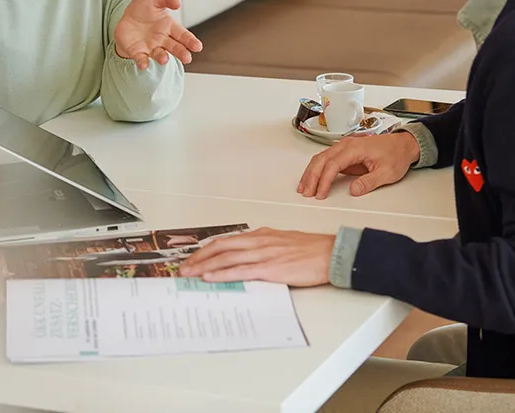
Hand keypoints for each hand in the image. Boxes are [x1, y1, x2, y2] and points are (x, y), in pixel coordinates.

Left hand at [114, 0, 202, 69]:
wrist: (125, 17)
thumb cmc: (143, 8)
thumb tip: (178, 2)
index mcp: (169, 26)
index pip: (183, 35)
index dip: (190, 41)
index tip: (198, 47)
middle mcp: (162, 39)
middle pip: (175, 47)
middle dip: (181, 53)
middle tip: (187, 58)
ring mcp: (150, 47)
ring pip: (159, 54)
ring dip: (162, 58)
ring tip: (164, 59)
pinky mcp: (137, 52)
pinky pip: (141, 58)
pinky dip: (143, 62)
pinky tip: (144, 65)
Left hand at [179, 228, 334, 285]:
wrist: (332, 253)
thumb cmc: (312, 250)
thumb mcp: (283, 242)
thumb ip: (264, 248)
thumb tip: (247, 258)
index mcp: (261, 235)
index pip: (227, 241)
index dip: (207, 250)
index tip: (193, 258)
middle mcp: (259, 241)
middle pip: (220, 248)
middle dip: (198, 258)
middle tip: (182, 269)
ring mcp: (264, 254)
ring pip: (226, 259)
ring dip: (204, 267)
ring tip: (188, 274)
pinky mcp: (271, 268)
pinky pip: (241, 271)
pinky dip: (222, 274)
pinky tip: (210, 278)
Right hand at [297, 131, 418, 199]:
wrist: (403, 145)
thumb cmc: (396, 155)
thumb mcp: (387, 172)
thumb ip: (369, 182)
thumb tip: (354, 191)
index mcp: (355, 148)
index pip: (333, 164)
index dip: (325, 180)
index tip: (320, 193)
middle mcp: (347, 145)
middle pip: (321, 160)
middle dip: (311, 177)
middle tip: (306, 193)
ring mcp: (344, 147)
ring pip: (321, 158)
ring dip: (311, 173)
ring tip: (304, 188)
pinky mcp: (345, 153)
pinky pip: (326, 159)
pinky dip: (317, 169)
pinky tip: (312, 179)